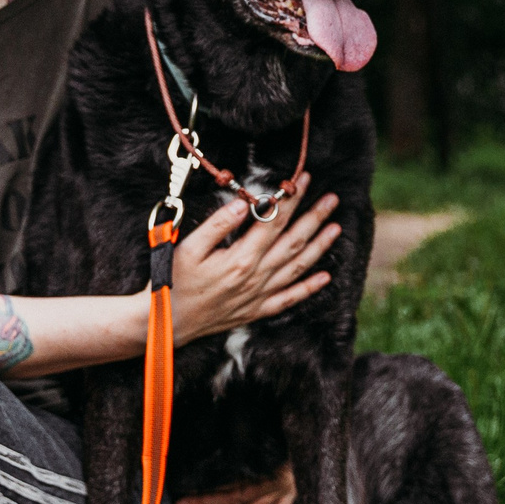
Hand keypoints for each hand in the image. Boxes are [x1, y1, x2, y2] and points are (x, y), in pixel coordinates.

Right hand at [168, 180, 339, 341]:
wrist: (168, 322)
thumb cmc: (173, 282)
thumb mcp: (188, 248)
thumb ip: (217, 225)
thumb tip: (244, 204)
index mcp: (240, 259)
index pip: (273, 222)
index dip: (291, 199)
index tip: (304, 180)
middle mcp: (256, 277)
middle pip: (293, 242)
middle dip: (314, 218)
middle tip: (332, 199)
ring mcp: (259, 296)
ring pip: (297, 268)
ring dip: (319, 246)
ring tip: (336, 228)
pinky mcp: (256, 311)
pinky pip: (289, 299)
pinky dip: (309, 288)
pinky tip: (325, 277)